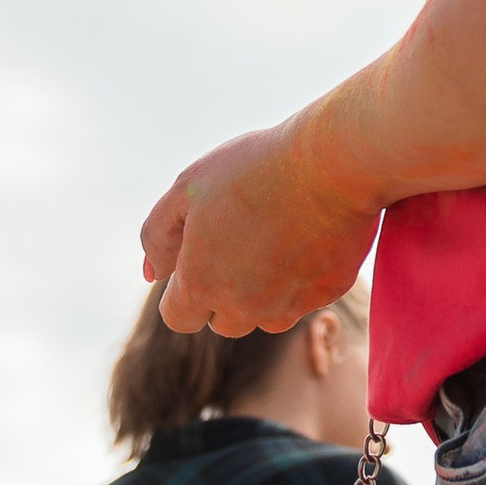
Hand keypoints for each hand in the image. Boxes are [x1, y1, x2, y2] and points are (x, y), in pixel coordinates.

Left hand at [141, 116, 379, 337]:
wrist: (333, 162)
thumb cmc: (254, 167)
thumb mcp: (188, 187)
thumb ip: (158, 236)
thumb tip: (152, 274)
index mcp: (201, 283)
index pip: (178, 318)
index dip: (182, 289)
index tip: (198, 257)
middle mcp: (244, 306)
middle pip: (224, 323)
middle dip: (223, 294)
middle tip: (240, 242)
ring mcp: (290, 304)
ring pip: (267, 317)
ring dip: (263, 294)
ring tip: (274, 241)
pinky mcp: (329, 293)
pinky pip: (307, 299)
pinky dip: (302, 278)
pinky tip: (307, 235)